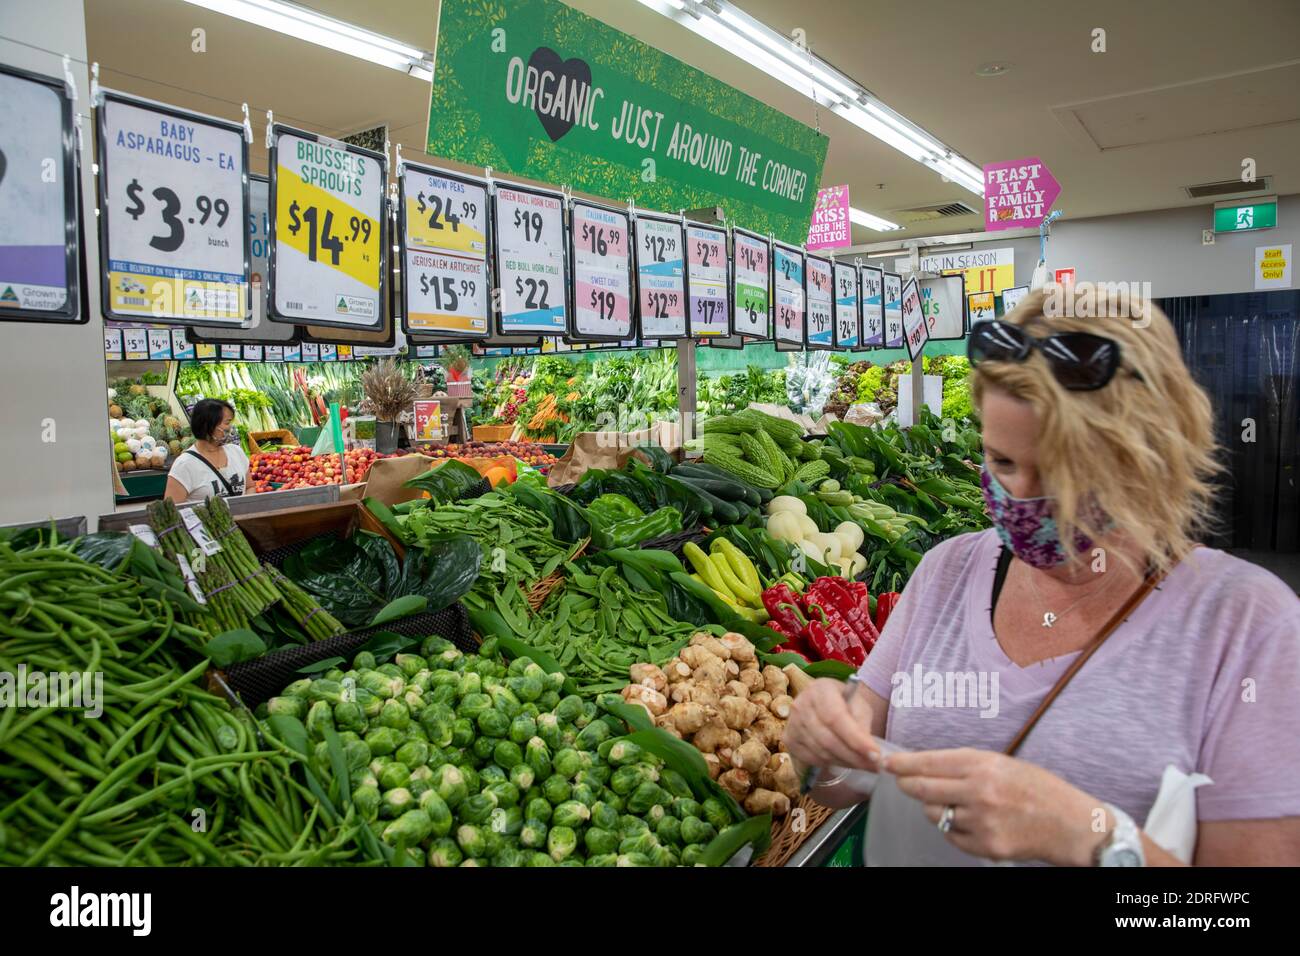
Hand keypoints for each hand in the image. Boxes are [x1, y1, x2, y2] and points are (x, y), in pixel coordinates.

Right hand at [784, 678, 879, 772]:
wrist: (824, 703)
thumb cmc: (845, 702)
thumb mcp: (859, 705)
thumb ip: (863, 724)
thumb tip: (870, 751)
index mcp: (820, 689)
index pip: (836, 718)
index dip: (855, 739)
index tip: (875, 755)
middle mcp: (801, 704)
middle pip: (827, 738)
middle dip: (853, 756)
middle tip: (874, 766)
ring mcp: (792, 723)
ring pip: (821, 751)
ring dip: (845, 762)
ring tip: (862, 764)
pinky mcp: (789, 739)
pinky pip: (812, 758)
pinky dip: (831, 764)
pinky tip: (845, 761)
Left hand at [884, 748, 1106, 865]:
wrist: (1071, 824)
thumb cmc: (1038, 788)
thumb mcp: (1002, 763)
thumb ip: (966, 766)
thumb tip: (927, 767)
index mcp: (983, 764)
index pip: (930, 762)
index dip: (904, 763)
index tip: (888, 763)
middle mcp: (979, 791)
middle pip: (923, 789)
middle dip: (906, 784)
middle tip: (901, 781)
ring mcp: (981, 821)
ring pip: (934, 815)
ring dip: (934, 808)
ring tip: (952, 803)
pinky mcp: (985, 846)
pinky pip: (951, 836)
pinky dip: (953, 829)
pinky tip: (970, 822)